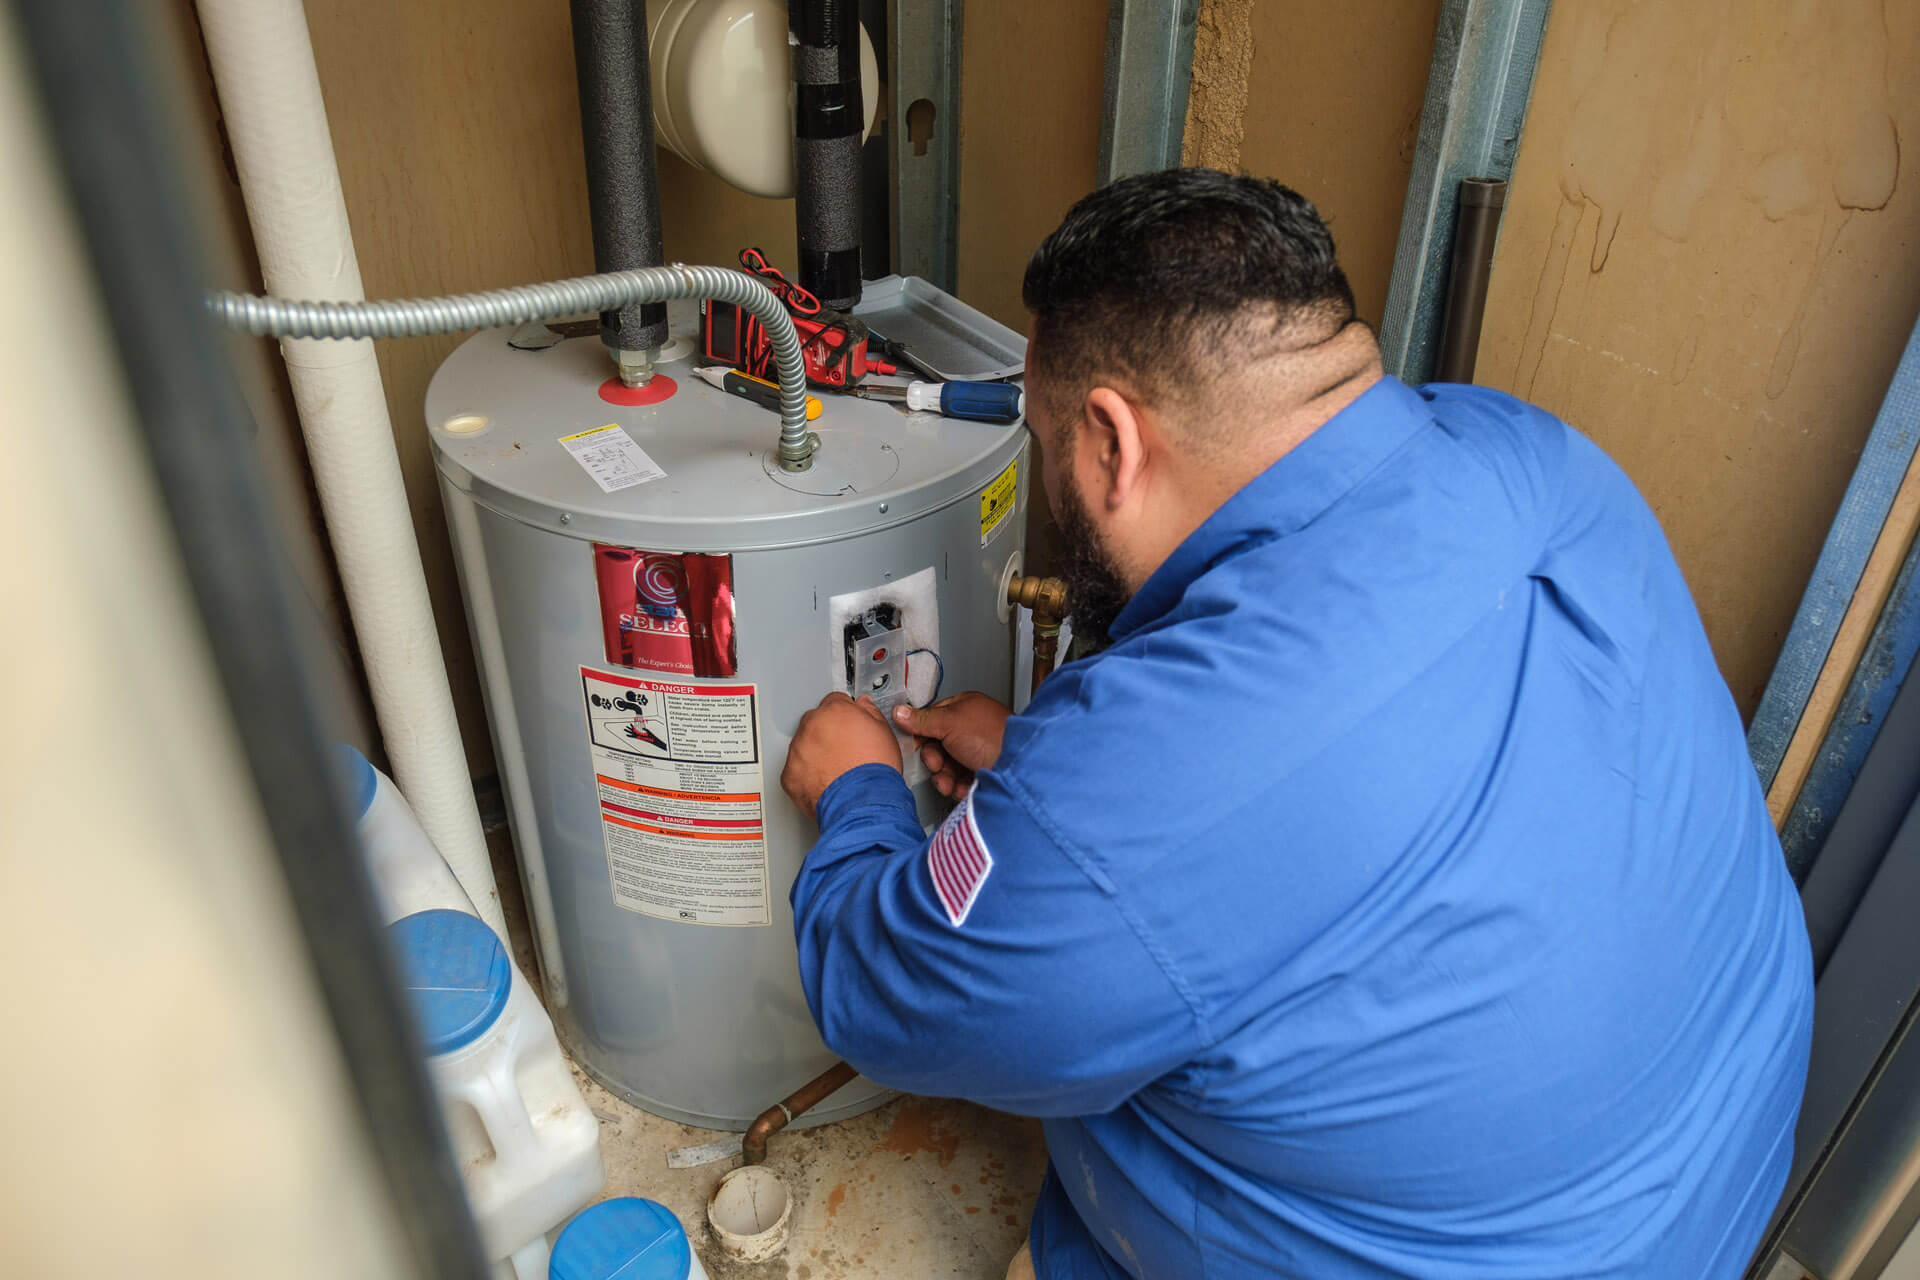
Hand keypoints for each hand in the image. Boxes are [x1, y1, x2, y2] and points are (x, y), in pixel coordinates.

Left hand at [782, 693, 902, 818]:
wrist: (863, 805)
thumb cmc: (875, 773)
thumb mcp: (885, 734)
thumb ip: (871, 713)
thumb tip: (864, 706)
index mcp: (835, 712)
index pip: (835, 702)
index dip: (844, 716)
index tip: (848, 726)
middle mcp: (811, 727)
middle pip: (816, 722)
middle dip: (827, 734)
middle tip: (844, 751)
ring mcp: (797, 751)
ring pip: (803, 746)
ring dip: (815, 754)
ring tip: (836, 771)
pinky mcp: (789, 775)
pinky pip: (795, 770)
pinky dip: (806, 776)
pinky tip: (825, 783)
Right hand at [890, 691, 1010, 799]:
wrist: (1018, 767)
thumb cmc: (993, 736)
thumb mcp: (950, 722)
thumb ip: (923, 719)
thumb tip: (900, 712)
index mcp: (964, 708)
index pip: (932, 718)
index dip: (922, 734)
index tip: (915, 746)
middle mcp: (971, 728)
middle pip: (938, 745)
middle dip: (935, 760)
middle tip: (938, 765)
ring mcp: (977, 750)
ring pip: (948, 765)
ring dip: (944, 777)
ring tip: (949, 783)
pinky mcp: (982, 771)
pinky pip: (960, 779)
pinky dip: (957, 786)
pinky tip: (961, 788)